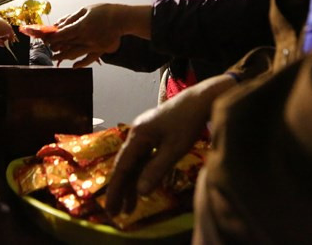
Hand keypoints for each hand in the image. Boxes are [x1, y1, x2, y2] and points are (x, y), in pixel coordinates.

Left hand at [42, 4, 122, 66]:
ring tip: (55, 57)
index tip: (46, 39)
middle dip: (55, 47)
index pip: (62, 34)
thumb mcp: (86, 10)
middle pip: (66, 45)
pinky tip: (74, 66)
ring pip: (74, 54)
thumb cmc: (103, 11)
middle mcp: (86, 38)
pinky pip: (88, 60)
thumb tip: (59, 23)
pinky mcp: (100, 50)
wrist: (122, 19)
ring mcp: (93, 46)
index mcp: (81, 26)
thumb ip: (71, 18)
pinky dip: (80, 64)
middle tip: (48, 48)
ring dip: (63, 57)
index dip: (52, 38)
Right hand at [105, 75, 236, 214]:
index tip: (111, 209)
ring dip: (131, 184)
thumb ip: (156, 170)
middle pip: (125, 166)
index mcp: (138, 136)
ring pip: (134, 163)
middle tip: (116, 213)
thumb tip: (140, 192)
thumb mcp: (174, 149)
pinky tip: (143, 187)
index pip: (122, 167)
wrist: (200, 99)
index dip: (115, 189)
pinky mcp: (153, 134)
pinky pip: (143, 158)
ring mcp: (144, 133)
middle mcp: (136, 134)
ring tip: (130, 208)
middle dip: (120, 190)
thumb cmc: (188, 123)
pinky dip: (142, 173)